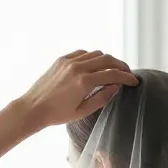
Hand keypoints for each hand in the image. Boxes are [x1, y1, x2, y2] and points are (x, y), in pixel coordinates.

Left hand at [21, 50, 138, 128]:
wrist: (33, 108)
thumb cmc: (56, 115)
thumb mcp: (82, 112)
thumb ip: (101, 98)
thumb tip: (116, 87)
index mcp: (83, 82)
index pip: (112, 74)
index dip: (126, 77)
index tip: (134, 81)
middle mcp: (77, 67)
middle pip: (107, 59)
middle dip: (120, 65)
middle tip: (128, 73)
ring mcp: (69, 61)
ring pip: (95, 54)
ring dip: (107, 60)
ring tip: (113, 69)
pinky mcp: (62, 59)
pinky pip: (82, 53)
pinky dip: (92, 57)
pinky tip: (95, 66)